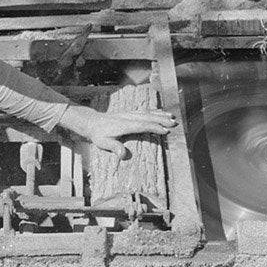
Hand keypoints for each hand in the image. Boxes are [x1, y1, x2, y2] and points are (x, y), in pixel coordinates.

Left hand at [58, 104, 176, 157]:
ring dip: (160, 114)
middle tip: (174, 123)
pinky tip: (162, 112)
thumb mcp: (103, 143)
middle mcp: (128, 117)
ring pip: (147, 112)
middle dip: (161, 120)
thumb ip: (114, 148)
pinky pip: (144, 111)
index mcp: (124, 124)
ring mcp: (129, 113)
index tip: (165, 131)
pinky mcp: (129, 113)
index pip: (142, 125)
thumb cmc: (98, 135)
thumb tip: (123, 155)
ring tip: (172, 117)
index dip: (154, 127)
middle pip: (147, 117)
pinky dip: (154, 111)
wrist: (92, 122)